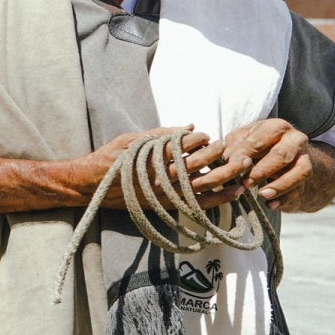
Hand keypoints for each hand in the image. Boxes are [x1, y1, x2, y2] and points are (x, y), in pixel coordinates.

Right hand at [80, 126, 238, 209]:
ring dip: (224, 176)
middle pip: (195, 167)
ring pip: (201, 187)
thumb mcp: (130, 140)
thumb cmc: (109, 160)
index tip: (206, 136)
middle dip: (216, 156)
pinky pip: (197, 206)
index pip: (181, 147)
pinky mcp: (166, 207)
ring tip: (242, 166)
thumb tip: (190, 127)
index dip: (197, 140)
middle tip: (230, 147)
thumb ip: (160, 133)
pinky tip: (234, 192)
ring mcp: (163, 195)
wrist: (92, 188)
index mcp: (149, 159)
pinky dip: (218, 199)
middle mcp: (158, 179)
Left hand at [192, 119, 311, 209]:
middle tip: (245, 183)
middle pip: (281, 155)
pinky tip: (271, 204)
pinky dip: (286, 198)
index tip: (229, 167)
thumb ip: (234, 147)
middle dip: (262, 171)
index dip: (243, 154)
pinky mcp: (308, 176)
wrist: (287, 157)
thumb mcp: (244, 140)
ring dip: (279, 185)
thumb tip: (226, 160)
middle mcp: (295, 139)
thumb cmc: (258, 146)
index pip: (258, 140)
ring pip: (299, 171)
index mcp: (275, 127)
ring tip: (262, 194)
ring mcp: (305, 158)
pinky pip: (301, 188)